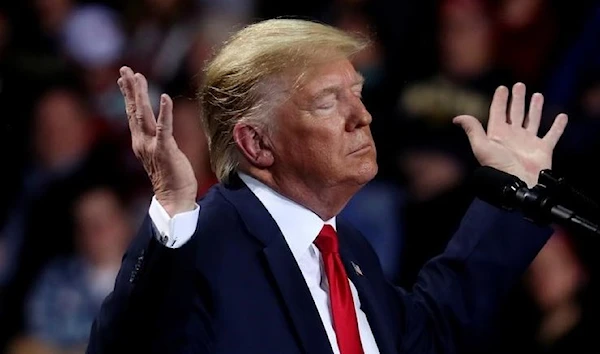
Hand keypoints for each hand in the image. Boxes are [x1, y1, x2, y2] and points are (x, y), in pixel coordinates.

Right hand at [118, 66, 196, 214]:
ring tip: (137, 76)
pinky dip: (164, 112)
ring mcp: (152, 146)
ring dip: (140, 94)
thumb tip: (158, 129)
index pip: (132, 114)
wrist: (173, 199)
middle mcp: (142, 142)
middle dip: (129, 88)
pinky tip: (164, 97)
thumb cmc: (171, 178)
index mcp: (140, 142)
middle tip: (125, 69)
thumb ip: (156, 140)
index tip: (124, 78)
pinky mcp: (165, 150)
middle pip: (133, 110)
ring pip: (143, 115)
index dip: (128, 95)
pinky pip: (164, 127)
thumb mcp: (160, 155)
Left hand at [453, 83, 567, 186]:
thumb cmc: (498, 166)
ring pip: (532, 120)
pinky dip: (558, 126)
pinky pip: (552, 134)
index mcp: (498, 134)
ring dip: (535, 108)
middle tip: (519, 85)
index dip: (500, 100)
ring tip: (537, 95)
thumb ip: (472, 130)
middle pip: (515, 113)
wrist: (518, 183)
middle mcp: (513, 136)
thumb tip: (457, 118)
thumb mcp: (481, 146)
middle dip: (517, 99)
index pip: (498, 112)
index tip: (502, 87)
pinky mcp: (543, 149)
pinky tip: (562, 116)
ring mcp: (528, 142)